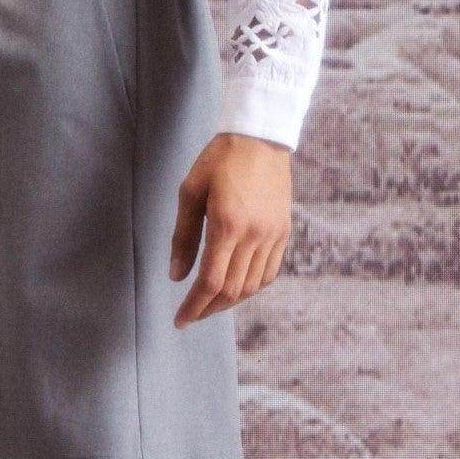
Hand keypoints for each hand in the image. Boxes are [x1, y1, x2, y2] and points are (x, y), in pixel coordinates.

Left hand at [169, 132, 291, 325]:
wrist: (260, 138)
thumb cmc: (219, 160)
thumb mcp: (190, 192)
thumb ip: (183, 237)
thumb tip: (176, 275)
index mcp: (228, 225)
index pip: (210, 282)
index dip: (194, 307)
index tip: (180, 321)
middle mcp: (254, 235)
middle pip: (232, 290)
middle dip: (208, 309)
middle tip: (191, 315)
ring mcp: (273, 235)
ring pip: (252, 286)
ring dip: (230, 302)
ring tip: (210, 304)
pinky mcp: (283, 232)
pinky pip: (269, 272)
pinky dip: (252, 287)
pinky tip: (237, 288)